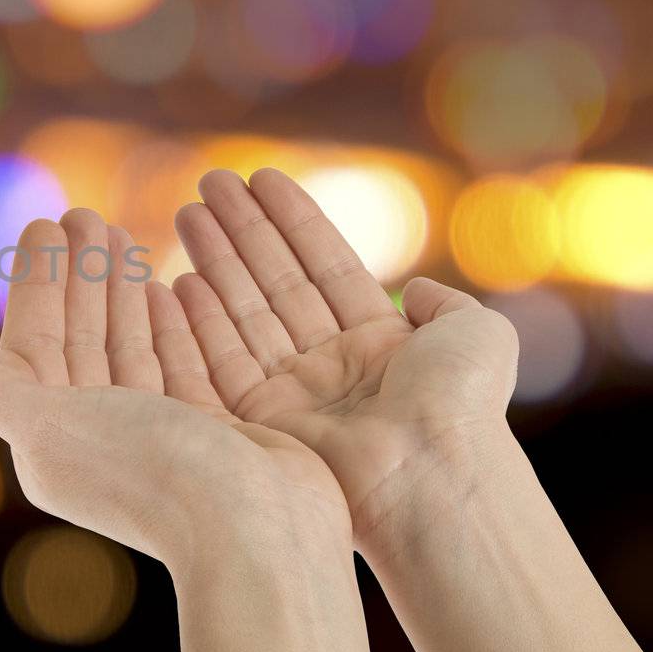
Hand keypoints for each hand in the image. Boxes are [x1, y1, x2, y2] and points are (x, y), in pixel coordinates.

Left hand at [0, 208, 350, 573]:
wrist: (257, 534)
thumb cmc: (152, 470)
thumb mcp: (53, 427)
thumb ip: (10, 393)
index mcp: (52, 439)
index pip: (35, 344)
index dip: (37, 283)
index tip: (46, 223)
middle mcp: (99, 440)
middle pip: (80, 340)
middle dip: (80, 277)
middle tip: (86, 215)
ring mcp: (156, 437)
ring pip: (127, 346)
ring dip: (119, 290)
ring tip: (121, 234)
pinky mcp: (211, 433)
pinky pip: (178, 362)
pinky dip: (167, 322)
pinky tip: (167, 284)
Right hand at [172, 168, 520, 546]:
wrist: (431, 474)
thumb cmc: (460, 405)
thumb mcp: (477, 334)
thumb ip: (447, 303)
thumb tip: (420, 289)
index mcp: (379, 341)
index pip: (324, 264)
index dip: (293, 220)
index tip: (262, 177)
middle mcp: (332, 365)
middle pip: (276, 282)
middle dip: (242, 230)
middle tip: (208, 182)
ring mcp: (295, 394)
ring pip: (245, 312)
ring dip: (214, 260)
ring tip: (188, 212)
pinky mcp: (263, 423)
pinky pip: (221, 362)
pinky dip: (197, 323)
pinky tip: (175, 280)